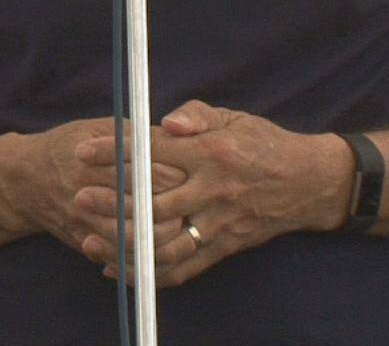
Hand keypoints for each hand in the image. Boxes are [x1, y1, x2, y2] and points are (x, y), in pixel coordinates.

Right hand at [15, 118, 187, 265]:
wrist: (24, 181)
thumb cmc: (67, 146)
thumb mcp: (96, 128)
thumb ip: (134, 135)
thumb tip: (174, 136)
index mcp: (93, 160)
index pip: (143, 172)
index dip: (172, 174)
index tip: (191, 171)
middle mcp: (86, 193)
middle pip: (142, 209)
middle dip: (173, 208)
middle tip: (190, 203)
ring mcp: (84, 223)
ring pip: (134, 239)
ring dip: (161, 235)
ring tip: (179, 225)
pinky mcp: (84, 243)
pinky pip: (119, 257)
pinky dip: (141, 256)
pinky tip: (158, 247)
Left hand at [75, 100, 350, 285]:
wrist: (309, 183)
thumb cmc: (264, 143)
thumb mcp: (234, 117)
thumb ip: (197, 114)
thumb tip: (168, 120)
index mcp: (212, 153)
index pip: (155, 151)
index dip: (116, 151)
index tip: (83, 151)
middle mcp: (213, 190)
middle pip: (155, 202)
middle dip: (113, 202)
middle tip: (79, 197)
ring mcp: (218, 223)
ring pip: (165, 243)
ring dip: (126, 245)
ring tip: (91, 240)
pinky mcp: (223, 248)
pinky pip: (183, 268)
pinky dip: (149, 274)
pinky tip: (120, 270)